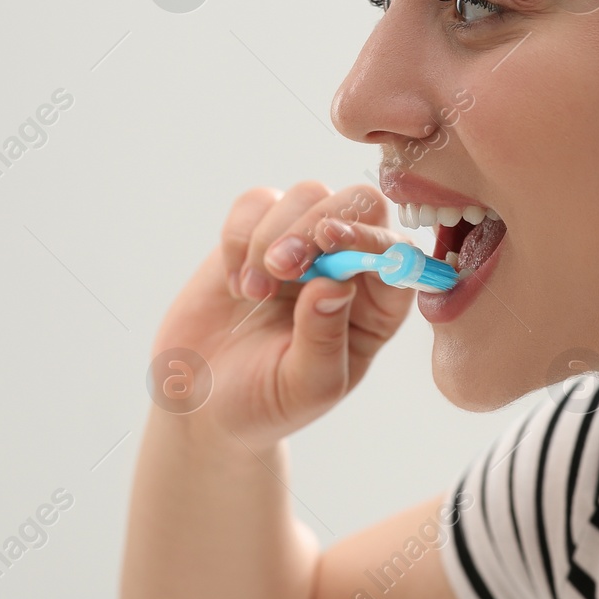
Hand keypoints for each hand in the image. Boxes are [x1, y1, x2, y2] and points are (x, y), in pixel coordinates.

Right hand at [150, 181, 415, 448]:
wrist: (203, 403)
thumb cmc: (268, 402)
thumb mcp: (305, 387)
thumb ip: (324, 339)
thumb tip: (337, 284)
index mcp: (380, 306)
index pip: (395, 251)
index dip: (370, 237)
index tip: (332, 241)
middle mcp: (349, 266)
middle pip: (357, 203)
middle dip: (317, 225)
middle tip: (282, 267)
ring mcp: (304, 245)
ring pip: (307, 196)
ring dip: (273, 235)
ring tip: (253, 292)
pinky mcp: (257, 234)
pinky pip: (256, 204)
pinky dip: (239, 237)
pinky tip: (235, 285)